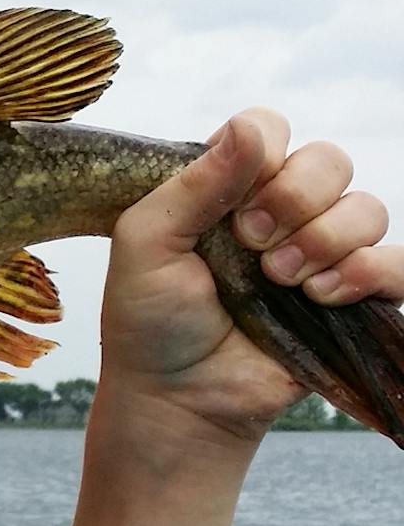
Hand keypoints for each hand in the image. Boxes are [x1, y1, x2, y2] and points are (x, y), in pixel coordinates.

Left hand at [99, 107, 395, 440]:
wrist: (177, 397)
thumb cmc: (149, 319)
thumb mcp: (147, 243)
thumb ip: (195, 183)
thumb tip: (248, 128)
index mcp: (227, 187)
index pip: (269, 129)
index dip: (262, 154)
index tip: (231, 204)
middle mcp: (279, 212)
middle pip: (329, 160)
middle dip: (295, 198)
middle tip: (252, 244)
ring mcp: (320, 254)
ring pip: (368, 208)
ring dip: (325, 240)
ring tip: (281, 280)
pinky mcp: (353, 300)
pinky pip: (399, 264)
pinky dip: (369, 272)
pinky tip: (322, 296)